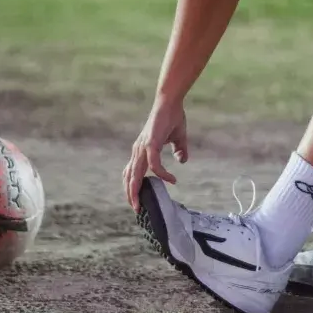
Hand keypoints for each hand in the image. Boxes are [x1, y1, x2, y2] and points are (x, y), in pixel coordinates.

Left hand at [123, 96, 188, 211]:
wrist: (170, 102)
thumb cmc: (172, 117)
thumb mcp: (177, 138)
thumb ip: (179, 149)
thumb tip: (183, 160)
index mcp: (141, 150)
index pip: (131, 172)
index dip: (132, 187)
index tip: (138, 200)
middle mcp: (139, 150)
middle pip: (130, 177)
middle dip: (131, 194)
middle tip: (136, 210)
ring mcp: (143, 147)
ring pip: (136, 174)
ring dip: (137, 190)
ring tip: (142, 204)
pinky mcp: (151, 143)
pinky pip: (154, 164)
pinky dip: (162, 174)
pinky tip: (171, 180)